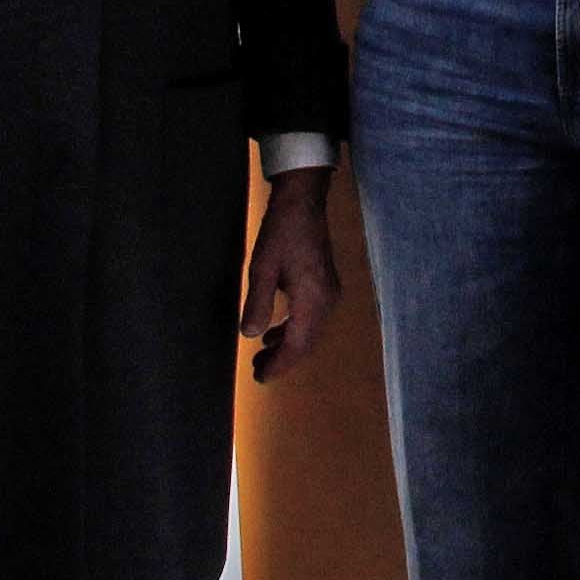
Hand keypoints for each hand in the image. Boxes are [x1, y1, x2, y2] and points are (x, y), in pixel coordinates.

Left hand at [242, 164, 339, 379]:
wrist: (304, 201)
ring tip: (263, 355)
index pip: (297, 345)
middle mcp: (326, 301)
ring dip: (287, 346)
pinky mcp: (325, 285)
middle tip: (256, 370)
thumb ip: (259, 303)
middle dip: (283, 359)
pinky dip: (294, 330)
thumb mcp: (262, 267)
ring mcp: (329, 293)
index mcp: (312, 299)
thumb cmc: (281, 231)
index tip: (260, 378)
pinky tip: (276, 331)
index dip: (279, 365)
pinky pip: (311, 319)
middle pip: (306, 343)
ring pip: (310, 332)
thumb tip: (250, 335)